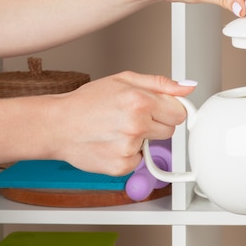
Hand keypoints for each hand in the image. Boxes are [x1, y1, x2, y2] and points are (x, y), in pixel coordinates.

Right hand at [46, 71, 195, 175]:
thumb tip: (188, 88)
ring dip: (143, 138)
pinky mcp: (121, 166)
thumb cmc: (88, 102)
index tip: (161, 110)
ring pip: (154, 145)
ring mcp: (129, 147)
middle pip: (171, 130)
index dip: (169, 110)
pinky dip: (129, 154)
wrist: (57, 125)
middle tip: (133, 117)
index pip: (180, 112)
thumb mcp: (125, 80)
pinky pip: (139, 160)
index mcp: (141, 101)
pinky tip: (112, 143)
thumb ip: (161, 84)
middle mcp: (137, 125)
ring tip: (118, 128)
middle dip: (157, 123)